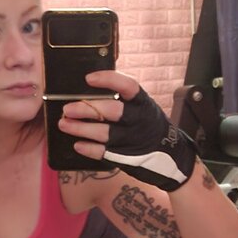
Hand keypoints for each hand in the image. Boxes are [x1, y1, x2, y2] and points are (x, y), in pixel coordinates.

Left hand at [59, 71, 196, 191]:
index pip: (127, 86)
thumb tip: (93, 90)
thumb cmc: (151, 128)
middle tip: (67, 108)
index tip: (88, 79)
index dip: (107, 80)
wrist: (173, 159)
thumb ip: (125, 102)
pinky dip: (88, 149)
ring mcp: (131, 140)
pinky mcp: (126, 157)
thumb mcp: (145, 110)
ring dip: (80, 128)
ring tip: (64, 124)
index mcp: (143, 103)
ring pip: (103, 133)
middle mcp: (138, 120)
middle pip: (110, 110)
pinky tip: (77, 144)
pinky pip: (103, 152)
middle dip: (86, 108)